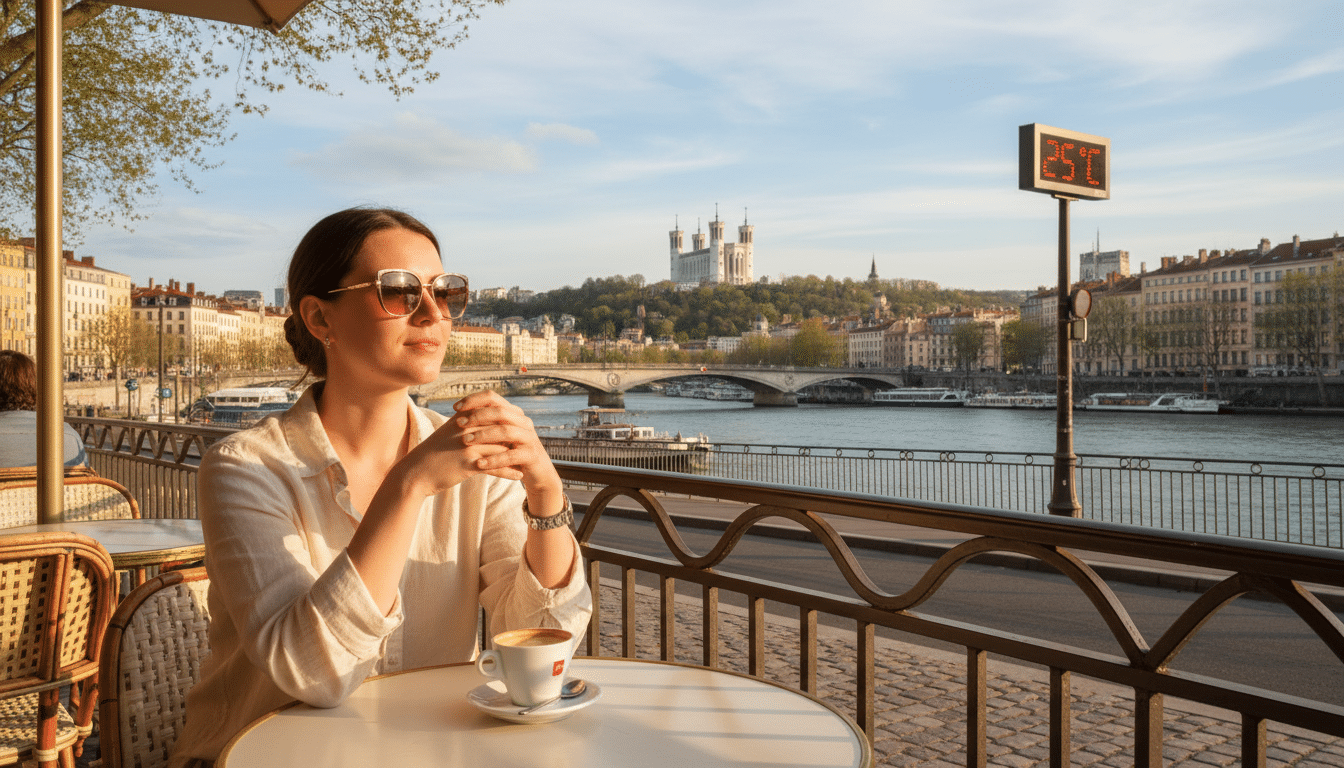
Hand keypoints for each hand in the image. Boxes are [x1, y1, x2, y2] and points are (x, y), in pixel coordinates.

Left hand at [447, 390, 561, 496]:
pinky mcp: (531, 455)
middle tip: (459, 424)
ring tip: (465, 442)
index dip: (473, 400)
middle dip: (477, 416)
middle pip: (499, 411)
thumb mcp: (499, 437)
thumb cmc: (511, 453)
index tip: (455, 408)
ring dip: (483, 435)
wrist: (536, 473)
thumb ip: (485, 425)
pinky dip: (494, 459)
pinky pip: (511, 455)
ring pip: (505, 431)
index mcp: (513, 413)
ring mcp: (529, 438)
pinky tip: (479, 464)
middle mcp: (523, 422)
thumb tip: (458, 414)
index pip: (493, 398)